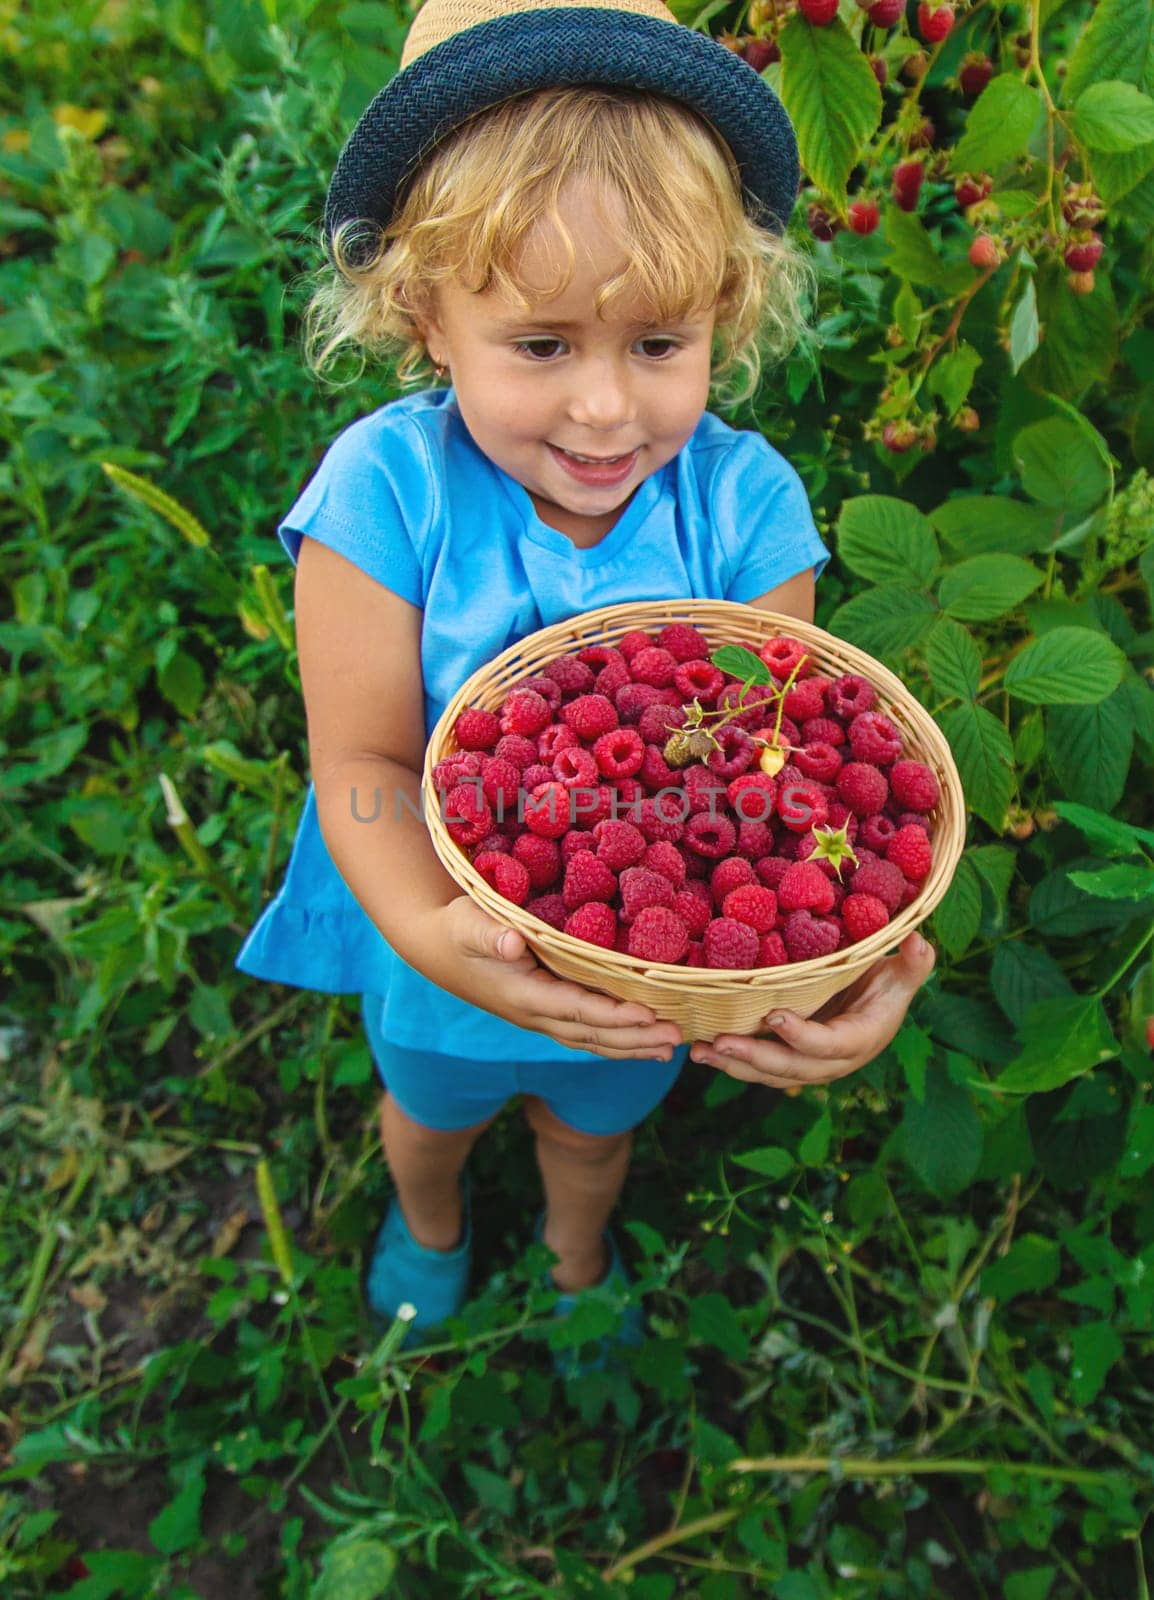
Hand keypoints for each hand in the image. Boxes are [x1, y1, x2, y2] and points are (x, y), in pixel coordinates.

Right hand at [427, 895, 683, 1060]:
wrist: (440, 949)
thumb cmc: (458, 928)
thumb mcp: (468, 922)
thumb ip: (489, 933)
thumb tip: (512, 943)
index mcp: (523, 995)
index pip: (576, 1009)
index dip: (612, 1014)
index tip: (647, 1013)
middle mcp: (536, 1015)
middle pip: (593, 1035)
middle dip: (635, 1038)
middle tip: (676, 1037)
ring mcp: (542, 1019)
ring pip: (593, 1041)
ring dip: (632, 1046)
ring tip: (671, 1048)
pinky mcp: (548, 1013)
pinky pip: (588, 1034)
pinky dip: (619, 1041)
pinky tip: (645, 1043)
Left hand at [689, 931, 935, 1088]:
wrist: (874, 1006)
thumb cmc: (885, 984)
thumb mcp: (901, 973)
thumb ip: (913, 963)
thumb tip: (919, 941)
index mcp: (860, 1040)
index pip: (830, 1044)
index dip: (804, 1036)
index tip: (775, 1017)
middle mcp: (832, 1062)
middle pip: (791, 1067)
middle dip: (754, 1057)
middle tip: (721, 1041)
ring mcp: (807, 1066)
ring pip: (768, 1073)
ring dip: (733, 1064)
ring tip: (700, 1051)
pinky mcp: (788, 1061)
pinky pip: (758, 1068)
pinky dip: (731, 1061)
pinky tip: (703, 1049)